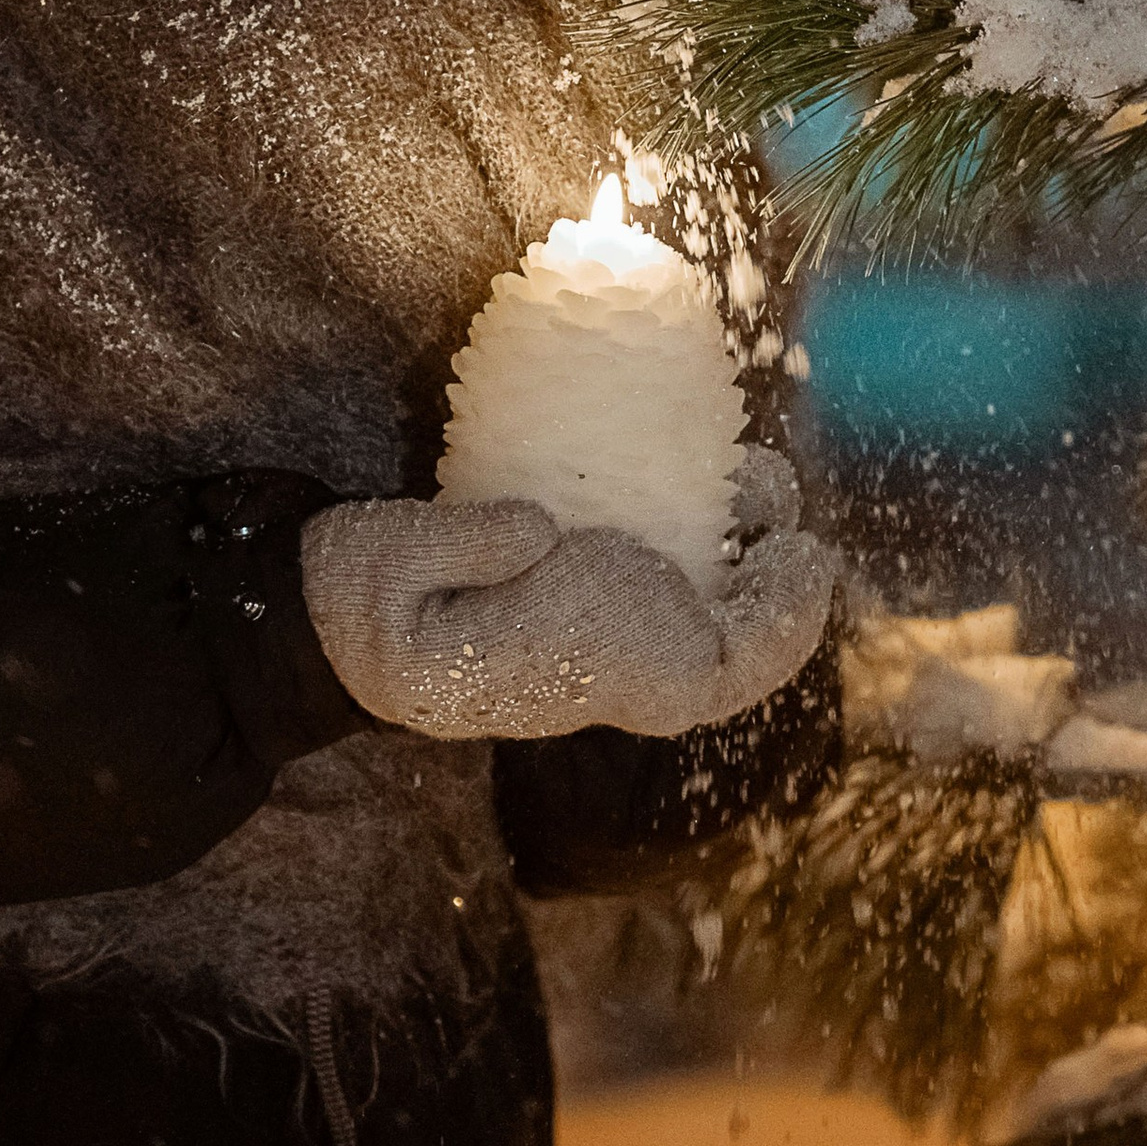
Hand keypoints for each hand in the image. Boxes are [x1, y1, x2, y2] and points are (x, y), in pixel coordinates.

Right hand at [301, 452, 835, 740]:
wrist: (338, 629)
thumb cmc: (372, 598)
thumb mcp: (397, 566)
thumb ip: (464, 543)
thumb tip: (537, 527)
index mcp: (588, 669)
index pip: (726, 675)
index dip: (785, 617)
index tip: (809, 547)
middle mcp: (620, 668)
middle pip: (742, 646)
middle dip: (780, 573)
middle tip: (771, 479)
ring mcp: (612, 644)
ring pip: (717, 617)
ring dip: (749, 551)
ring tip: (749, 470)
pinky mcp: (593, 608)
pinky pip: (680, 594)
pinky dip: (713, 546)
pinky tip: (706, 488)